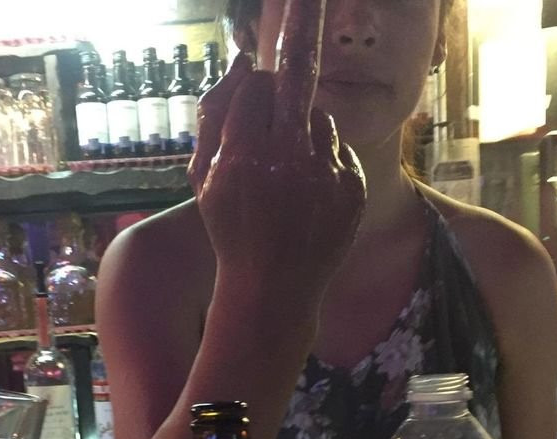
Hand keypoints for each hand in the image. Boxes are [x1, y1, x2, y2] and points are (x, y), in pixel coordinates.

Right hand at [189, 0, 365, 299]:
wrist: (273, 289)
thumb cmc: (231, 230)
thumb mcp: (203, 180)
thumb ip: (216, 115)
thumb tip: (247, 59)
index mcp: (242, 158)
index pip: (256, 87)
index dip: (256, 87)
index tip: (275, 48)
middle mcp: (287, 161)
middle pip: (296, 79)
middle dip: (303, 30)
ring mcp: (325, 175)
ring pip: (318, 116)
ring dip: (302, 128)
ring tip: (287, 173)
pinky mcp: (353, 188)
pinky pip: (337, 148)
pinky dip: (323, 158)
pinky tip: (309, 192)